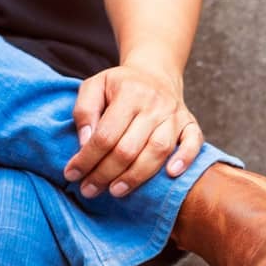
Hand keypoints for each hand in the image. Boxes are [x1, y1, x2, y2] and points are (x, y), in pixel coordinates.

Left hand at [63, 63, 203, 197]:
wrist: (155, 73)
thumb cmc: (120, 85)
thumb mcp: (94, 86)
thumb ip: (85, 112)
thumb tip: (85, 143)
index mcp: (129, 92)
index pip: (105, 134)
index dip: (87, 158)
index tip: (72, 174)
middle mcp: (154, 104)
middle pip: (129, 148)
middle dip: (105, 173)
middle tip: (89, 190)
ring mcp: (174, 115)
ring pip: (158, 151)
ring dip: (136, 176)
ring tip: (116, 191)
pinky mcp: (190, 123)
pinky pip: (193, 143)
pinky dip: (185, 159)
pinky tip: (171, 174)